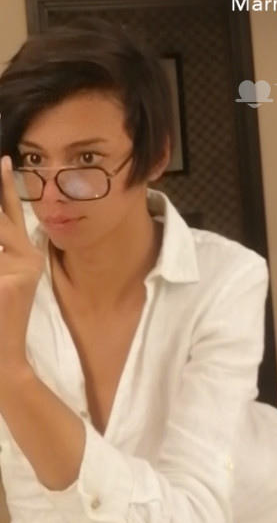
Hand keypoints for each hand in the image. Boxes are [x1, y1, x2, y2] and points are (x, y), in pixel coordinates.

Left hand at [0, 155, 44, 375]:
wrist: (3, 361)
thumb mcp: (0, 281)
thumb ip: (2, 251)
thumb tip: (1, 232)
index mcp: (27, 258)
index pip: (15, 213)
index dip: (6, 186)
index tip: (3, 161)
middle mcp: (28, 259)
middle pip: (1, 220)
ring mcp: (19, 270)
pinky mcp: (9, 283)